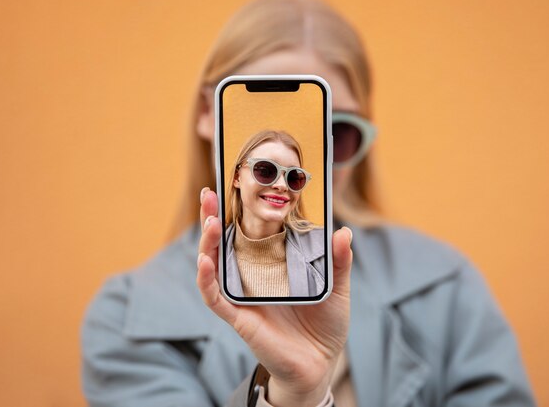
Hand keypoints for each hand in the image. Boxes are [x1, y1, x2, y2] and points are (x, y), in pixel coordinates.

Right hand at [196, 187, 352, 406]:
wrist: (321, 363)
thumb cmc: (325, 325)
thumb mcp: (336, 288)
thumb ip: (338, 261)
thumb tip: (343, 231)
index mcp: (272, 265)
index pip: (249, 233)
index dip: (237, 211)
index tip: (231, 185)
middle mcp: (252, 277)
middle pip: (224, 243)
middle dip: (213, 217)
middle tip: (209, 192)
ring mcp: (242, 296)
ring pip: (213, 265)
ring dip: (207, 242)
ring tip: (210, 219)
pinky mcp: (238, 317)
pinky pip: (215, 296)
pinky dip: (206, 278)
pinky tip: (205, 260)